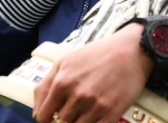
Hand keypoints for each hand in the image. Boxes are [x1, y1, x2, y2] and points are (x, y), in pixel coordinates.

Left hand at [33, 23, 152, 122]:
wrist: (131, 51)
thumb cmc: (96, 55)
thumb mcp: (64, 62)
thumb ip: (45, 86)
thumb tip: (36, 114)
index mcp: (62, 82)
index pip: (44, 115)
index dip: (47, 118)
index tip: (52, 117)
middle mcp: (77, 96)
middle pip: (62, 122)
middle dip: (65, 118)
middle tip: (76, 106)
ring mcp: (95, 106)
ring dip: (80, 122)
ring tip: (88, 109)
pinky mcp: (112, 113)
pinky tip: (97, 116)